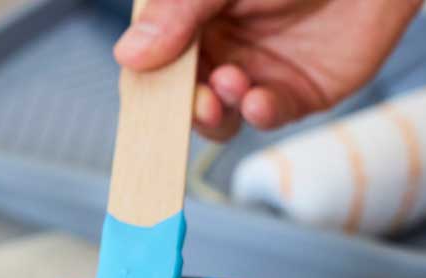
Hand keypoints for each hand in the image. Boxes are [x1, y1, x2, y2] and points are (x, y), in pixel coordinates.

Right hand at [113, 0, 423, 140]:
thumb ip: (177, 15)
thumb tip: (128, 56)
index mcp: (192, 17)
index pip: (154, 57)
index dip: (146, 79)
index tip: (143, 90)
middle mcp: (220, 47)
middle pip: (182, 95)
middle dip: (184, 105)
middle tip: (196, 100)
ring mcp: (257, 72)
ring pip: (222, 114)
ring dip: (218, 110)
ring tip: (230, 85)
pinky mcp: (297, 92)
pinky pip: (268, 114)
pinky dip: (259, 113)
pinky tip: (257, 101)